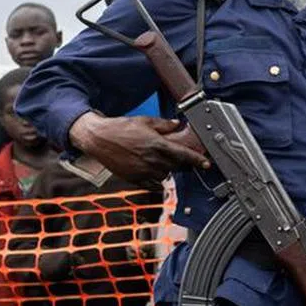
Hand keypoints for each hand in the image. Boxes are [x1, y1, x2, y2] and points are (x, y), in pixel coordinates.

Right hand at [68, 113, 208, 184]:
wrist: (99, 139)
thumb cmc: (120, 128)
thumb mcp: (144, 121)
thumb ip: (164, 124)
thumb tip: (177, 124)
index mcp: (156, 144)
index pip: (183, 155)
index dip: (197, 160)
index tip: (206, 164)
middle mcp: (151, 159)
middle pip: (175, 166)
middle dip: (179, 162)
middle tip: (176, 156)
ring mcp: (143, 171)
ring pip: (164, 175)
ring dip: (166, 169)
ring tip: (157, 159)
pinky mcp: (134, 179)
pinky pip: (152, 185)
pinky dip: (156, 180)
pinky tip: (152, 171)